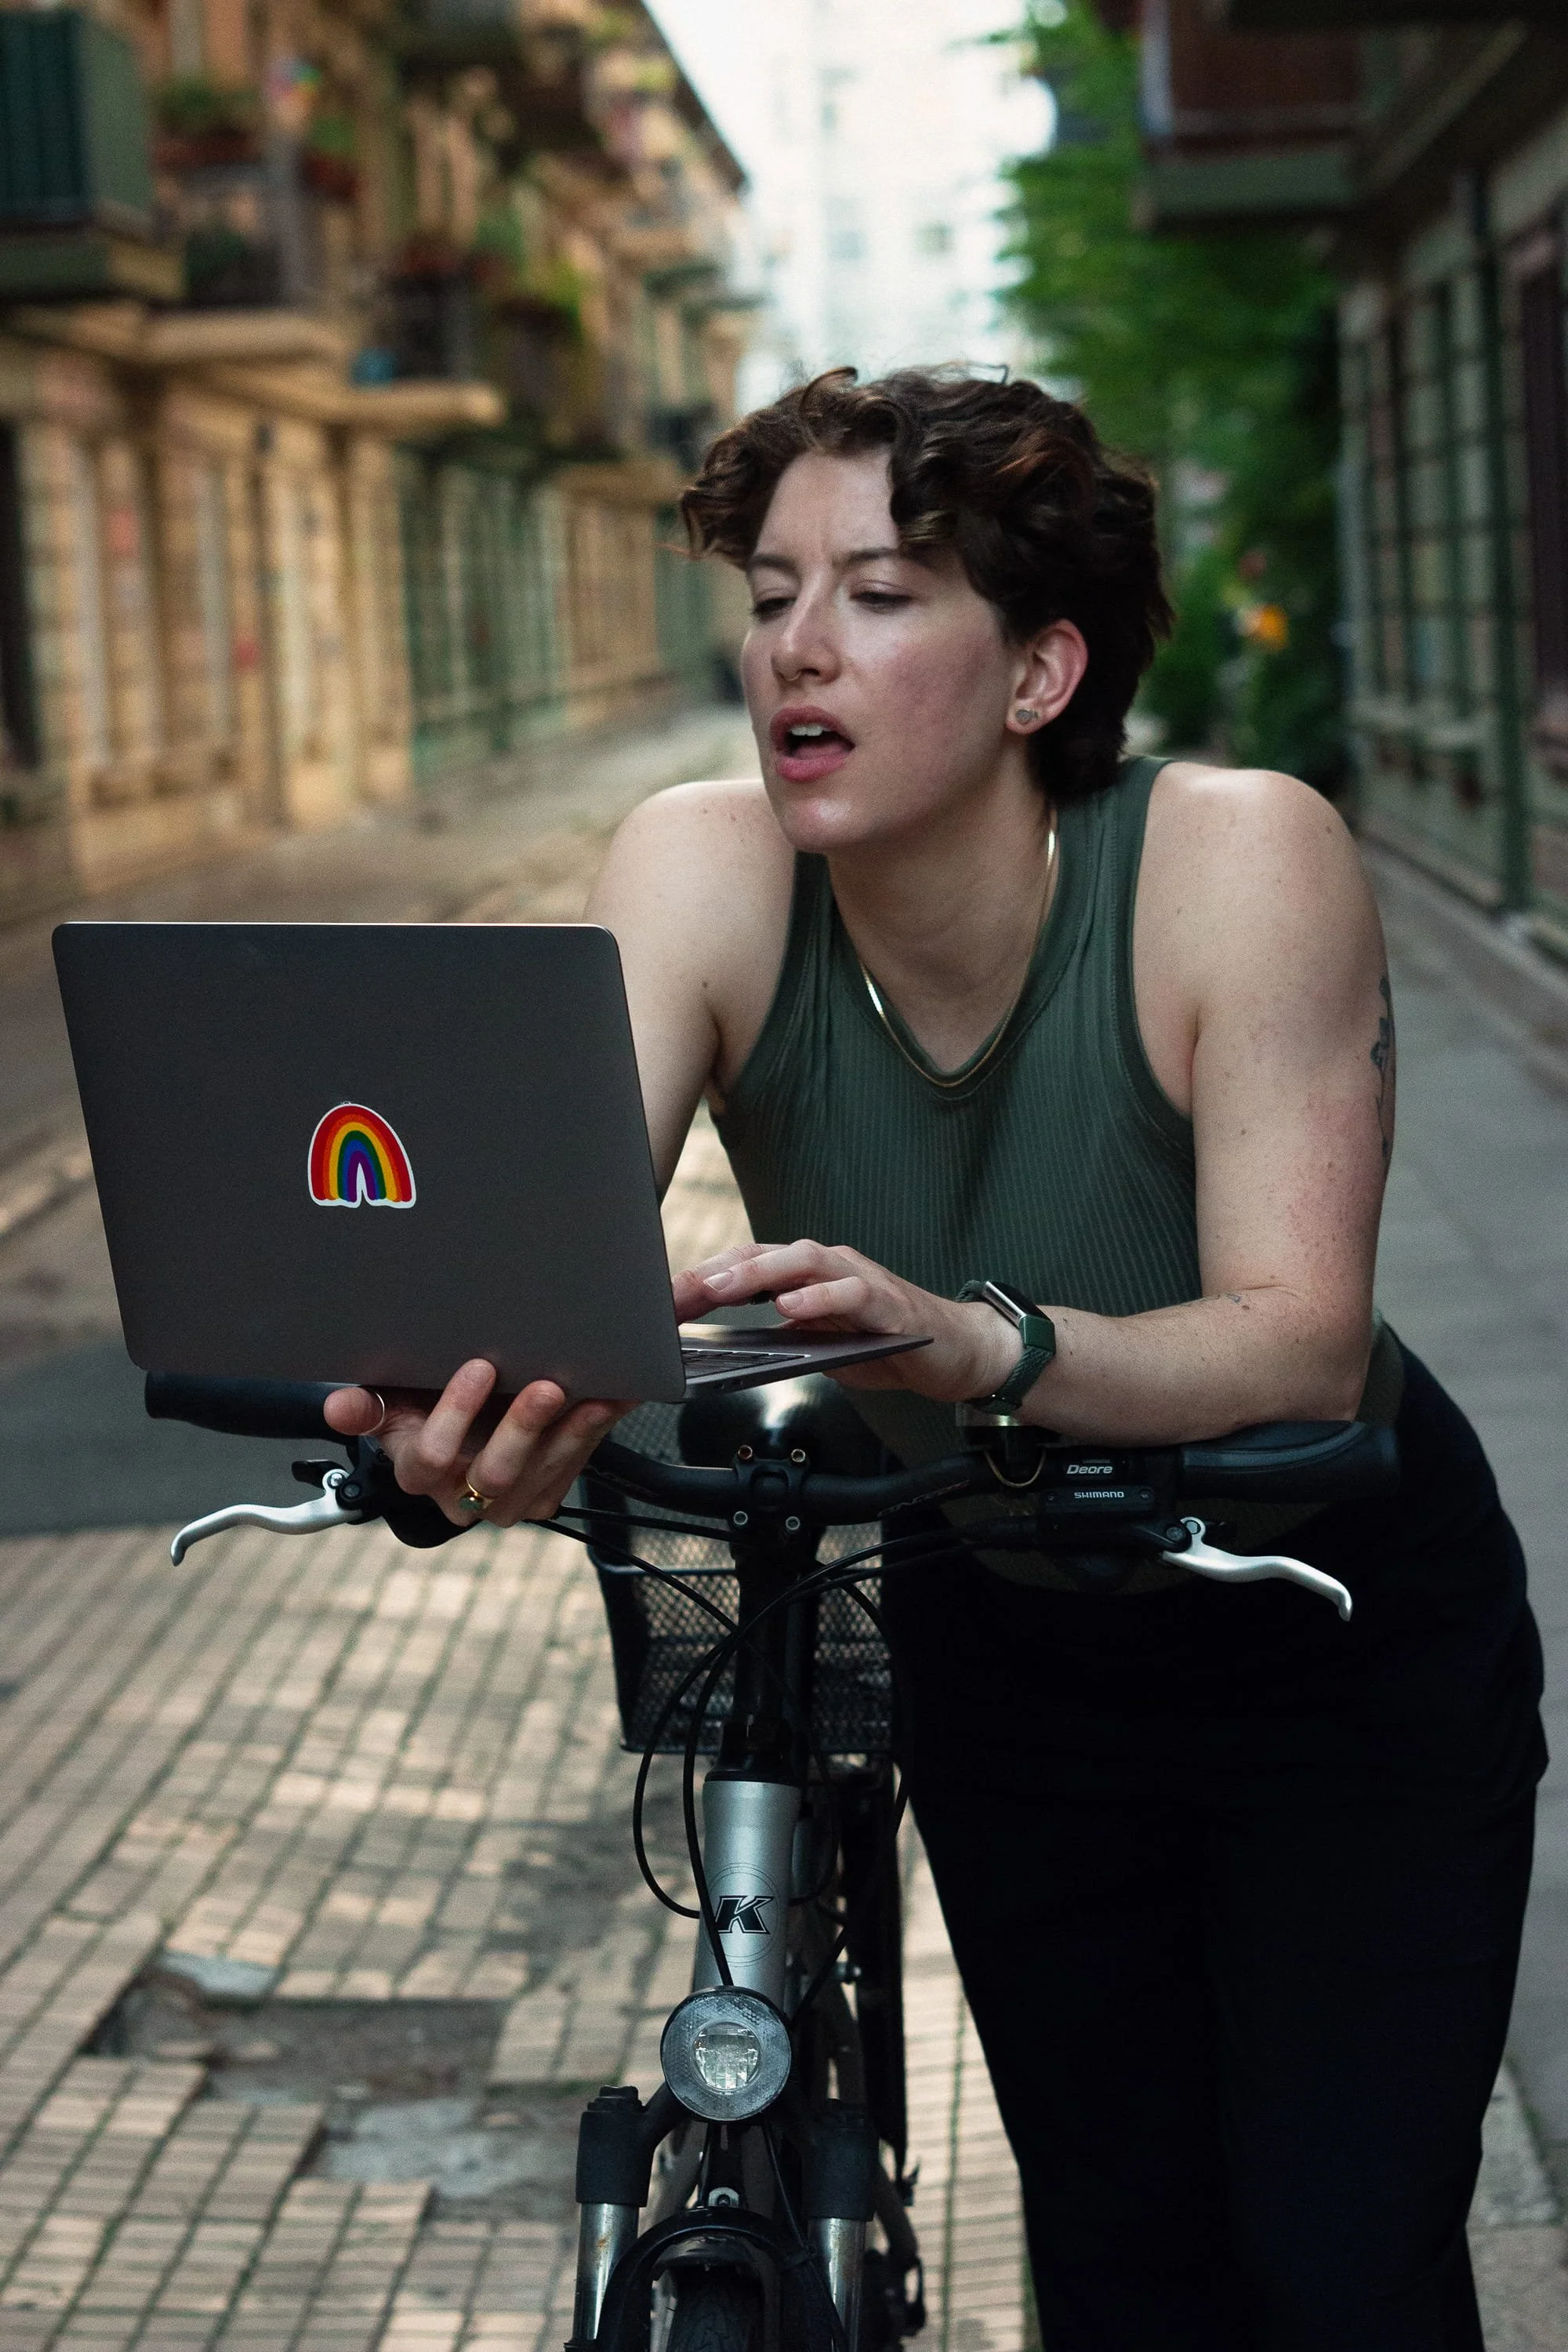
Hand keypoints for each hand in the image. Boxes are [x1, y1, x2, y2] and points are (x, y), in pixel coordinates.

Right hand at [323, 1359, 629, 1526]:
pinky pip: (573, 1472)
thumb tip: (338, 1407)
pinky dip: (594, 1435)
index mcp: (418, 1471)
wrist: (466, 1423)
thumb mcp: (393, 1398)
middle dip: (522, 1429)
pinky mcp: (544, 1496)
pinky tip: (611, 1401)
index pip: (432, 1458)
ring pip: (540, 1479)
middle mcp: (461, 1496)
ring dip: (569, 1436)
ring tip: (589, 1397)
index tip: (480, 1366)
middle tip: (545, 1387)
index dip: (455, 1415)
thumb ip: (368, 1404)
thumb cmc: (425, 1403)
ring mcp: (507, 1502)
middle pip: (493, 1474)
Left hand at [674, 1240, 1018, 1402]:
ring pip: (802, 1261)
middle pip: (763, 1254)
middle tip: (677, 1291)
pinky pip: (850, 1292)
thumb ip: (782, 1341)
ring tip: (720, 1290)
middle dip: (716, 1273)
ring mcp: (859, 1277)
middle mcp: (829, 1265)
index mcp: (807, 1275)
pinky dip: (817, 1298)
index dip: (703, 1278)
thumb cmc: (887, 1343)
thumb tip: (731, 1353)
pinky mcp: (888, 1301)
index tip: (664, 1298)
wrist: (955, 1352)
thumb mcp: (820, 1347)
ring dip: (757, 1274)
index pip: (746, 1265)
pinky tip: (790, 1308)